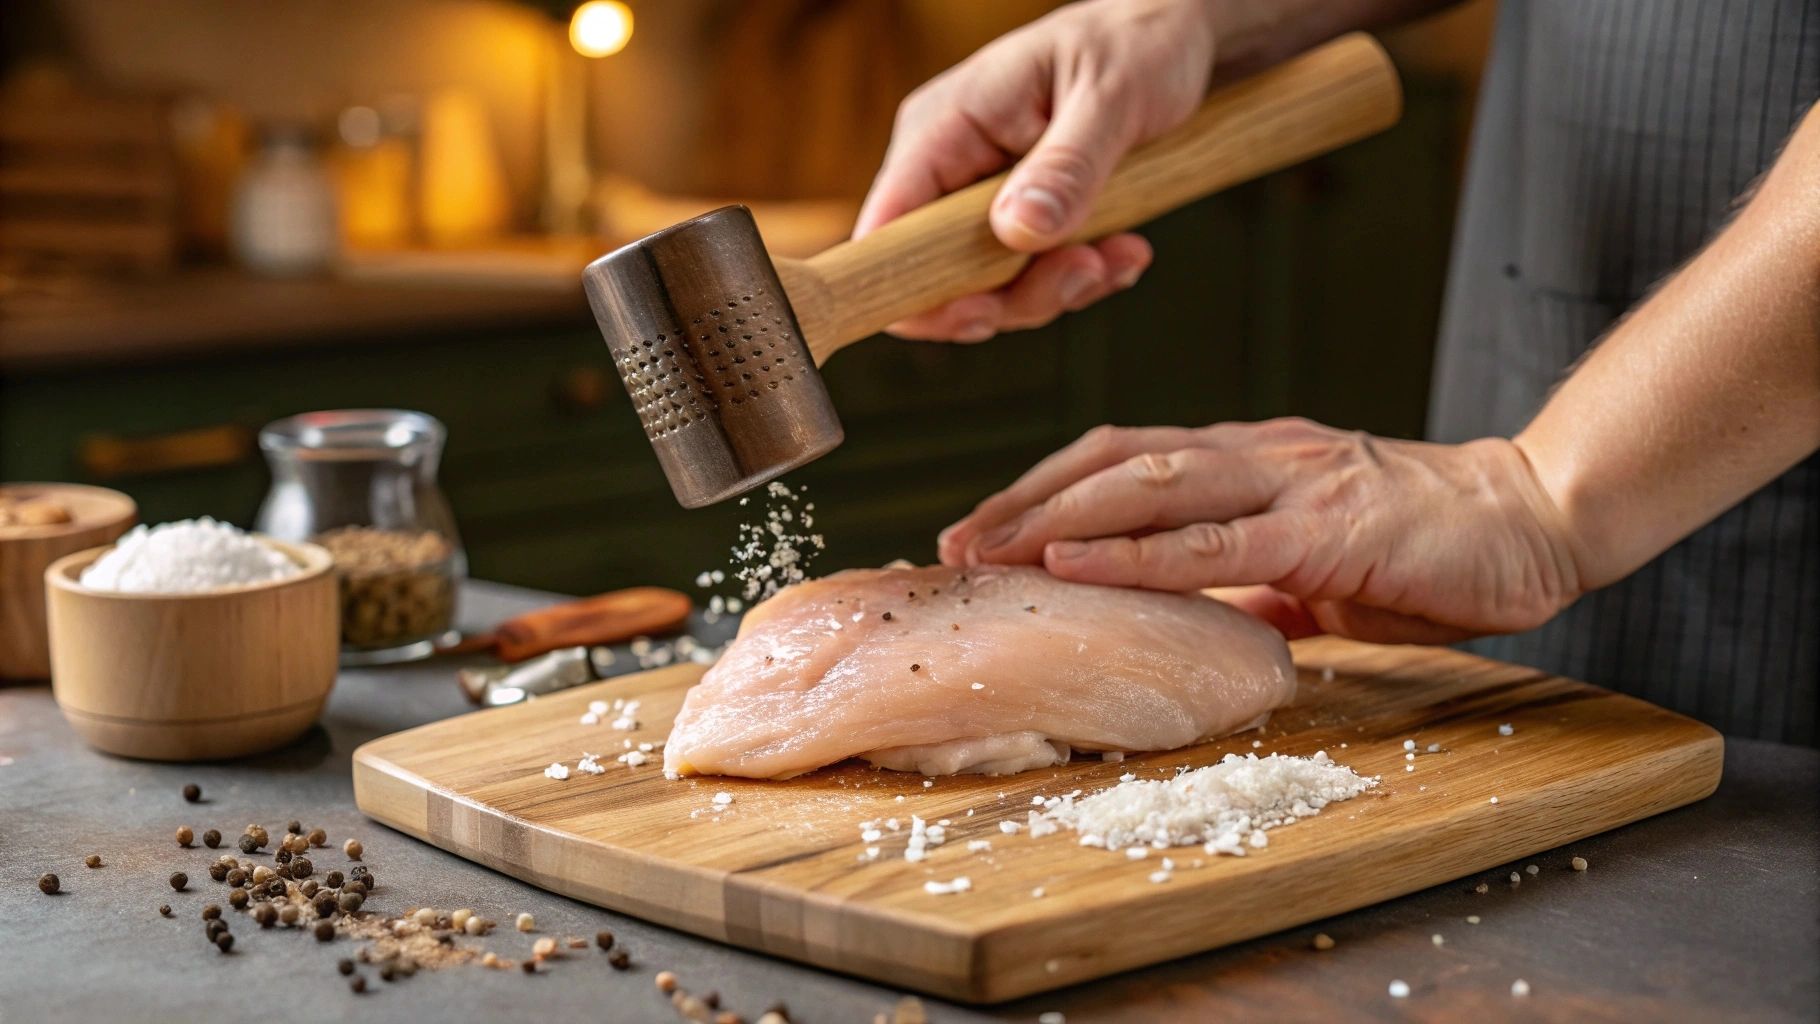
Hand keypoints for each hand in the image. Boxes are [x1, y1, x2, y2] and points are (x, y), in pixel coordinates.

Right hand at [852, 0, 1219, 341]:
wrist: (1172, 37)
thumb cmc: (1136, 44)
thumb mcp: (1111, 96)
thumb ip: (1066, 166)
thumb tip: (1018, 230)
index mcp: (944, 126)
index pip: (887, 227)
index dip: (913, 288)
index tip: (982, 313)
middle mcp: (950, 167)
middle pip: (940, 275)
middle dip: (1016, 295)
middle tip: (1088, 271)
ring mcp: (982, 197)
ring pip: (991, 287)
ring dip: (1059, 288)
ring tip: (1119, 254)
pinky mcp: (1021, 218)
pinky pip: (1031, 276)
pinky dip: (1080, 277)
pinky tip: (1122, 251)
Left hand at [938, 419, 1584, 643]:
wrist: (1540, 518)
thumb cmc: (1435, 547)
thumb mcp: (1326, 572)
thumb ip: (1264, 586)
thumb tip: (1216, 621)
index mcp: (1250, 460)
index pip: (1124, 459)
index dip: (1045, 490)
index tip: (981, 529)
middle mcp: (1255, 454)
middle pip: (1112, 462)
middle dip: (1023, 501)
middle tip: (951, 543)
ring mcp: (1287, 481)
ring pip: (1146, 485)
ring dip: (1054, 518)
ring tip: (985, 552)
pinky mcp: (1324, 529)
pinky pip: (1213, 542)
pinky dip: (1134, 553)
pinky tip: (1074, 566)